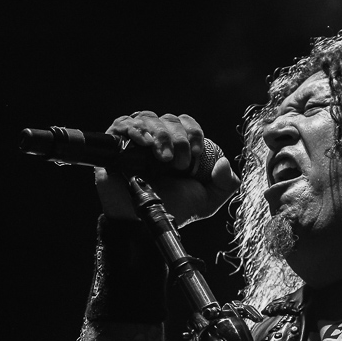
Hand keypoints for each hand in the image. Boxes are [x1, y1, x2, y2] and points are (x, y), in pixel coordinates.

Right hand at [95, 111, 239, 226]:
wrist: (143, 222)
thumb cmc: (172, 208)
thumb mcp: (207, 200)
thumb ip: (226, 184)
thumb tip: (224, 163)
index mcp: (178, 146)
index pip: (187, 123)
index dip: (194, 133)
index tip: (196, 153)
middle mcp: (158, 139)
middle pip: (170, 119)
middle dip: (179, 139)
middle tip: (178, 164)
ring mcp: (136, 139)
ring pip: (149, 118)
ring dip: (160, 135)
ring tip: (161, 159)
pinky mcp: (115, 144)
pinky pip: (123, 123)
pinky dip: (136, 129)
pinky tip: (144, 143)